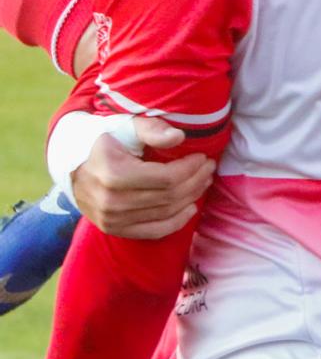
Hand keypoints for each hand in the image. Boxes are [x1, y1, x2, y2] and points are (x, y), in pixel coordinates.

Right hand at [70, 119, 213, 240]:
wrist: (74, 163)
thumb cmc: (106, 139)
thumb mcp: (127, 126)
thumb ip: (152, 129)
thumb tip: (179, 137)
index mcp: (113, 174)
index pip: (167, 178)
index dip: (191, 168)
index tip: (202, 157)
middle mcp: (110, 201)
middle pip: (169, 196)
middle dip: (196, 181)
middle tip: (208, 168)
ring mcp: (111, 219)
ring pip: (165, 213)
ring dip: (190, 198)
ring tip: (203, 182)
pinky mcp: (113, 229)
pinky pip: (153, 231)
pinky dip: (176, 222)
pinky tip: (190, 208)